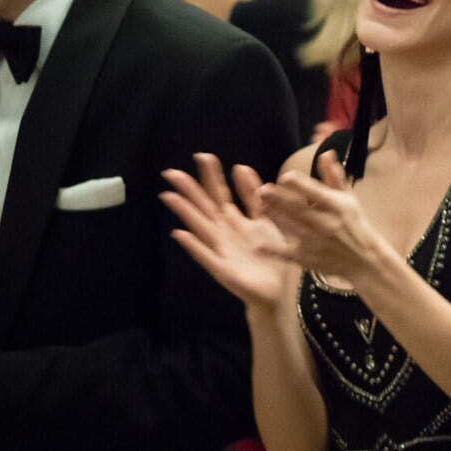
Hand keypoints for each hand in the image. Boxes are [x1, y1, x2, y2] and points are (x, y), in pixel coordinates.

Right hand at [162, 153, 300, 309]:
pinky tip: (180, 234)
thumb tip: (240, 167)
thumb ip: (257, 198)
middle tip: (172, 171)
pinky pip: (205, 256)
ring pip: (201, 227)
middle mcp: (226, 233)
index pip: (223, 193)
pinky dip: (193, 245)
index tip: (203, 156)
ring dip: (185, 212)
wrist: (281, 294)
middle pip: (206, 206)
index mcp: (238, 221)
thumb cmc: (275, 258)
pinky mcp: (223, 270)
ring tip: (169, 196)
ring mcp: (222, 250)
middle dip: (190, 189)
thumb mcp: (271, 221)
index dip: (213, 176)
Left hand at [256, 151, 391, 284]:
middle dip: (279, 199)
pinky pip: (287, 253)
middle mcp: (326, 224)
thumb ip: (334, 177)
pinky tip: (258, 246)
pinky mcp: (308, 258)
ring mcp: (316, 242)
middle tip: (262, 190)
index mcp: (336, 206)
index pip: (316, 192)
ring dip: (274, 216)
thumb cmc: (354, 224)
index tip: (286, 176)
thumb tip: (326, 153)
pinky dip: (273, 251)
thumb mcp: (348, 199)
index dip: (300, 184)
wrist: (364, 260)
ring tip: (261, 206)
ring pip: (290, 228)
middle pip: (299, 209)